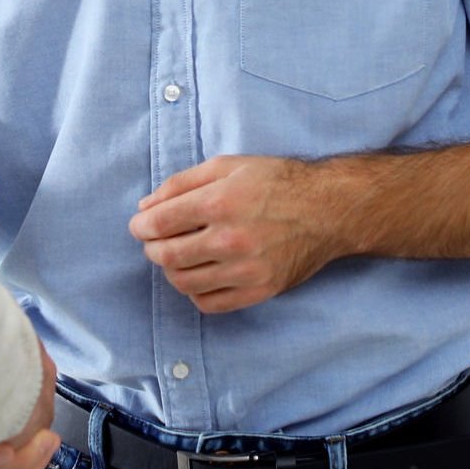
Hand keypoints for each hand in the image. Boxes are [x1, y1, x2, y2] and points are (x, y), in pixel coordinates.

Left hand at [129, 156, 348, 314]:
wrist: (328, 209)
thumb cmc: (278, 181)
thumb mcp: (228, 165)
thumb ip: (182, 182)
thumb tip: (146, 206)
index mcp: (220, 201)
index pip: (158, 223)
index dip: (141, 226)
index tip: (141, 226)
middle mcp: (231, 239)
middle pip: (166, 255)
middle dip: (152, 248)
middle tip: (155, 241)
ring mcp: (246, 269)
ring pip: (184, 282)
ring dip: (171, 270)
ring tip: (179, 256)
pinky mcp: (259, 290)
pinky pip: (209, 303)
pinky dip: (195, 291)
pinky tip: (201, 274)